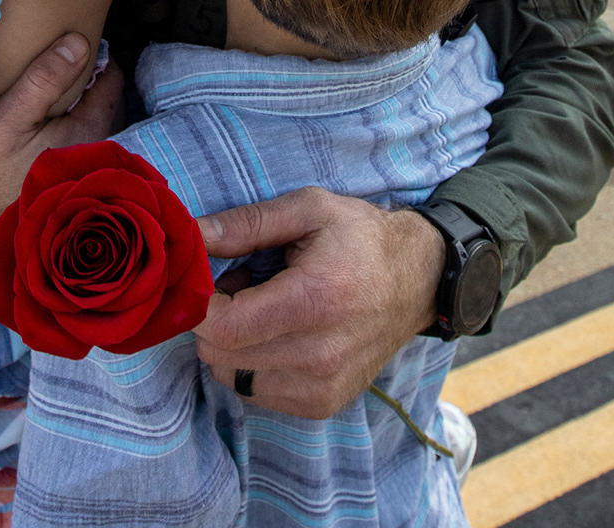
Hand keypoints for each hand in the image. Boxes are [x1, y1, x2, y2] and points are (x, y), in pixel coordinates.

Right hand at [0, 34, 121, 319]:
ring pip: (93, 131)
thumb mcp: (5, 121)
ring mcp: (81, 179)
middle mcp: (94, 158)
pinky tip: (43, 136)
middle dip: (91, 84)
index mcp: (87, 134)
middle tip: (64, 65)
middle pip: (106, 106)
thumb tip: (79, 41)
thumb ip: (44, 80)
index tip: (79, 41)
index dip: (97, 58)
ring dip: (79, 111)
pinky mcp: (64, 194)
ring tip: (53, 96)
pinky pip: (77, 152)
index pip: (111, 82)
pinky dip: (68, 136)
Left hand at [193, 187, 443, 419]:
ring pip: (232, 377)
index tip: (211, 280)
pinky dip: (253, 365)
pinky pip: (256, 392)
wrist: (421, 280)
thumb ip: (246, 224)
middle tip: (242, 287)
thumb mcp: (309, 210)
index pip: (223, 327)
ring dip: (233, 345)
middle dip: (215, 320)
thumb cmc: (361, 238)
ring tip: (264, 310)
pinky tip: (279, 335)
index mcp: (315, 299)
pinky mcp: (324, 404)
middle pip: (222, 355)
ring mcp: (324, 386)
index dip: (202, 304)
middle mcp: (321, 353)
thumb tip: (193, 236)